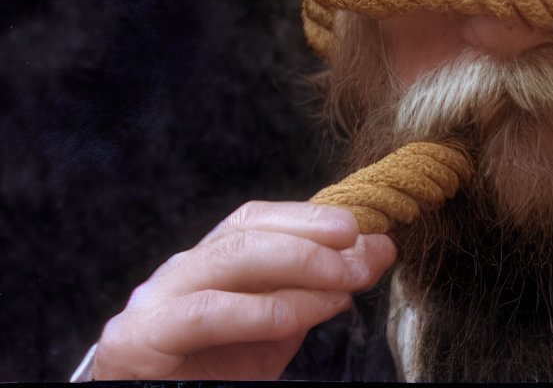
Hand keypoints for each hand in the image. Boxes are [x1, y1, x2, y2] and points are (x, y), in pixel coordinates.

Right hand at [91, 201, 395, 379]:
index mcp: (207, 263)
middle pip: (245, 231)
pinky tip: (293, 317)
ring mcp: (153, 302)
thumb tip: (378, 249)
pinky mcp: (136, 340)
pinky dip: (257, 310)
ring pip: (230, 259)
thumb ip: (320, 288)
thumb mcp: (279, 327)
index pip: (256, 220)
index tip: (362, 230)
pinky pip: (205, 313)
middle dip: (311, 237)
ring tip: (343, 284)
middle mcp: (178, 273)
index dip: (309, 218)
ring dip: (297, 266)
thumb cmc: (220, 375)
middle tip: (362, 254)